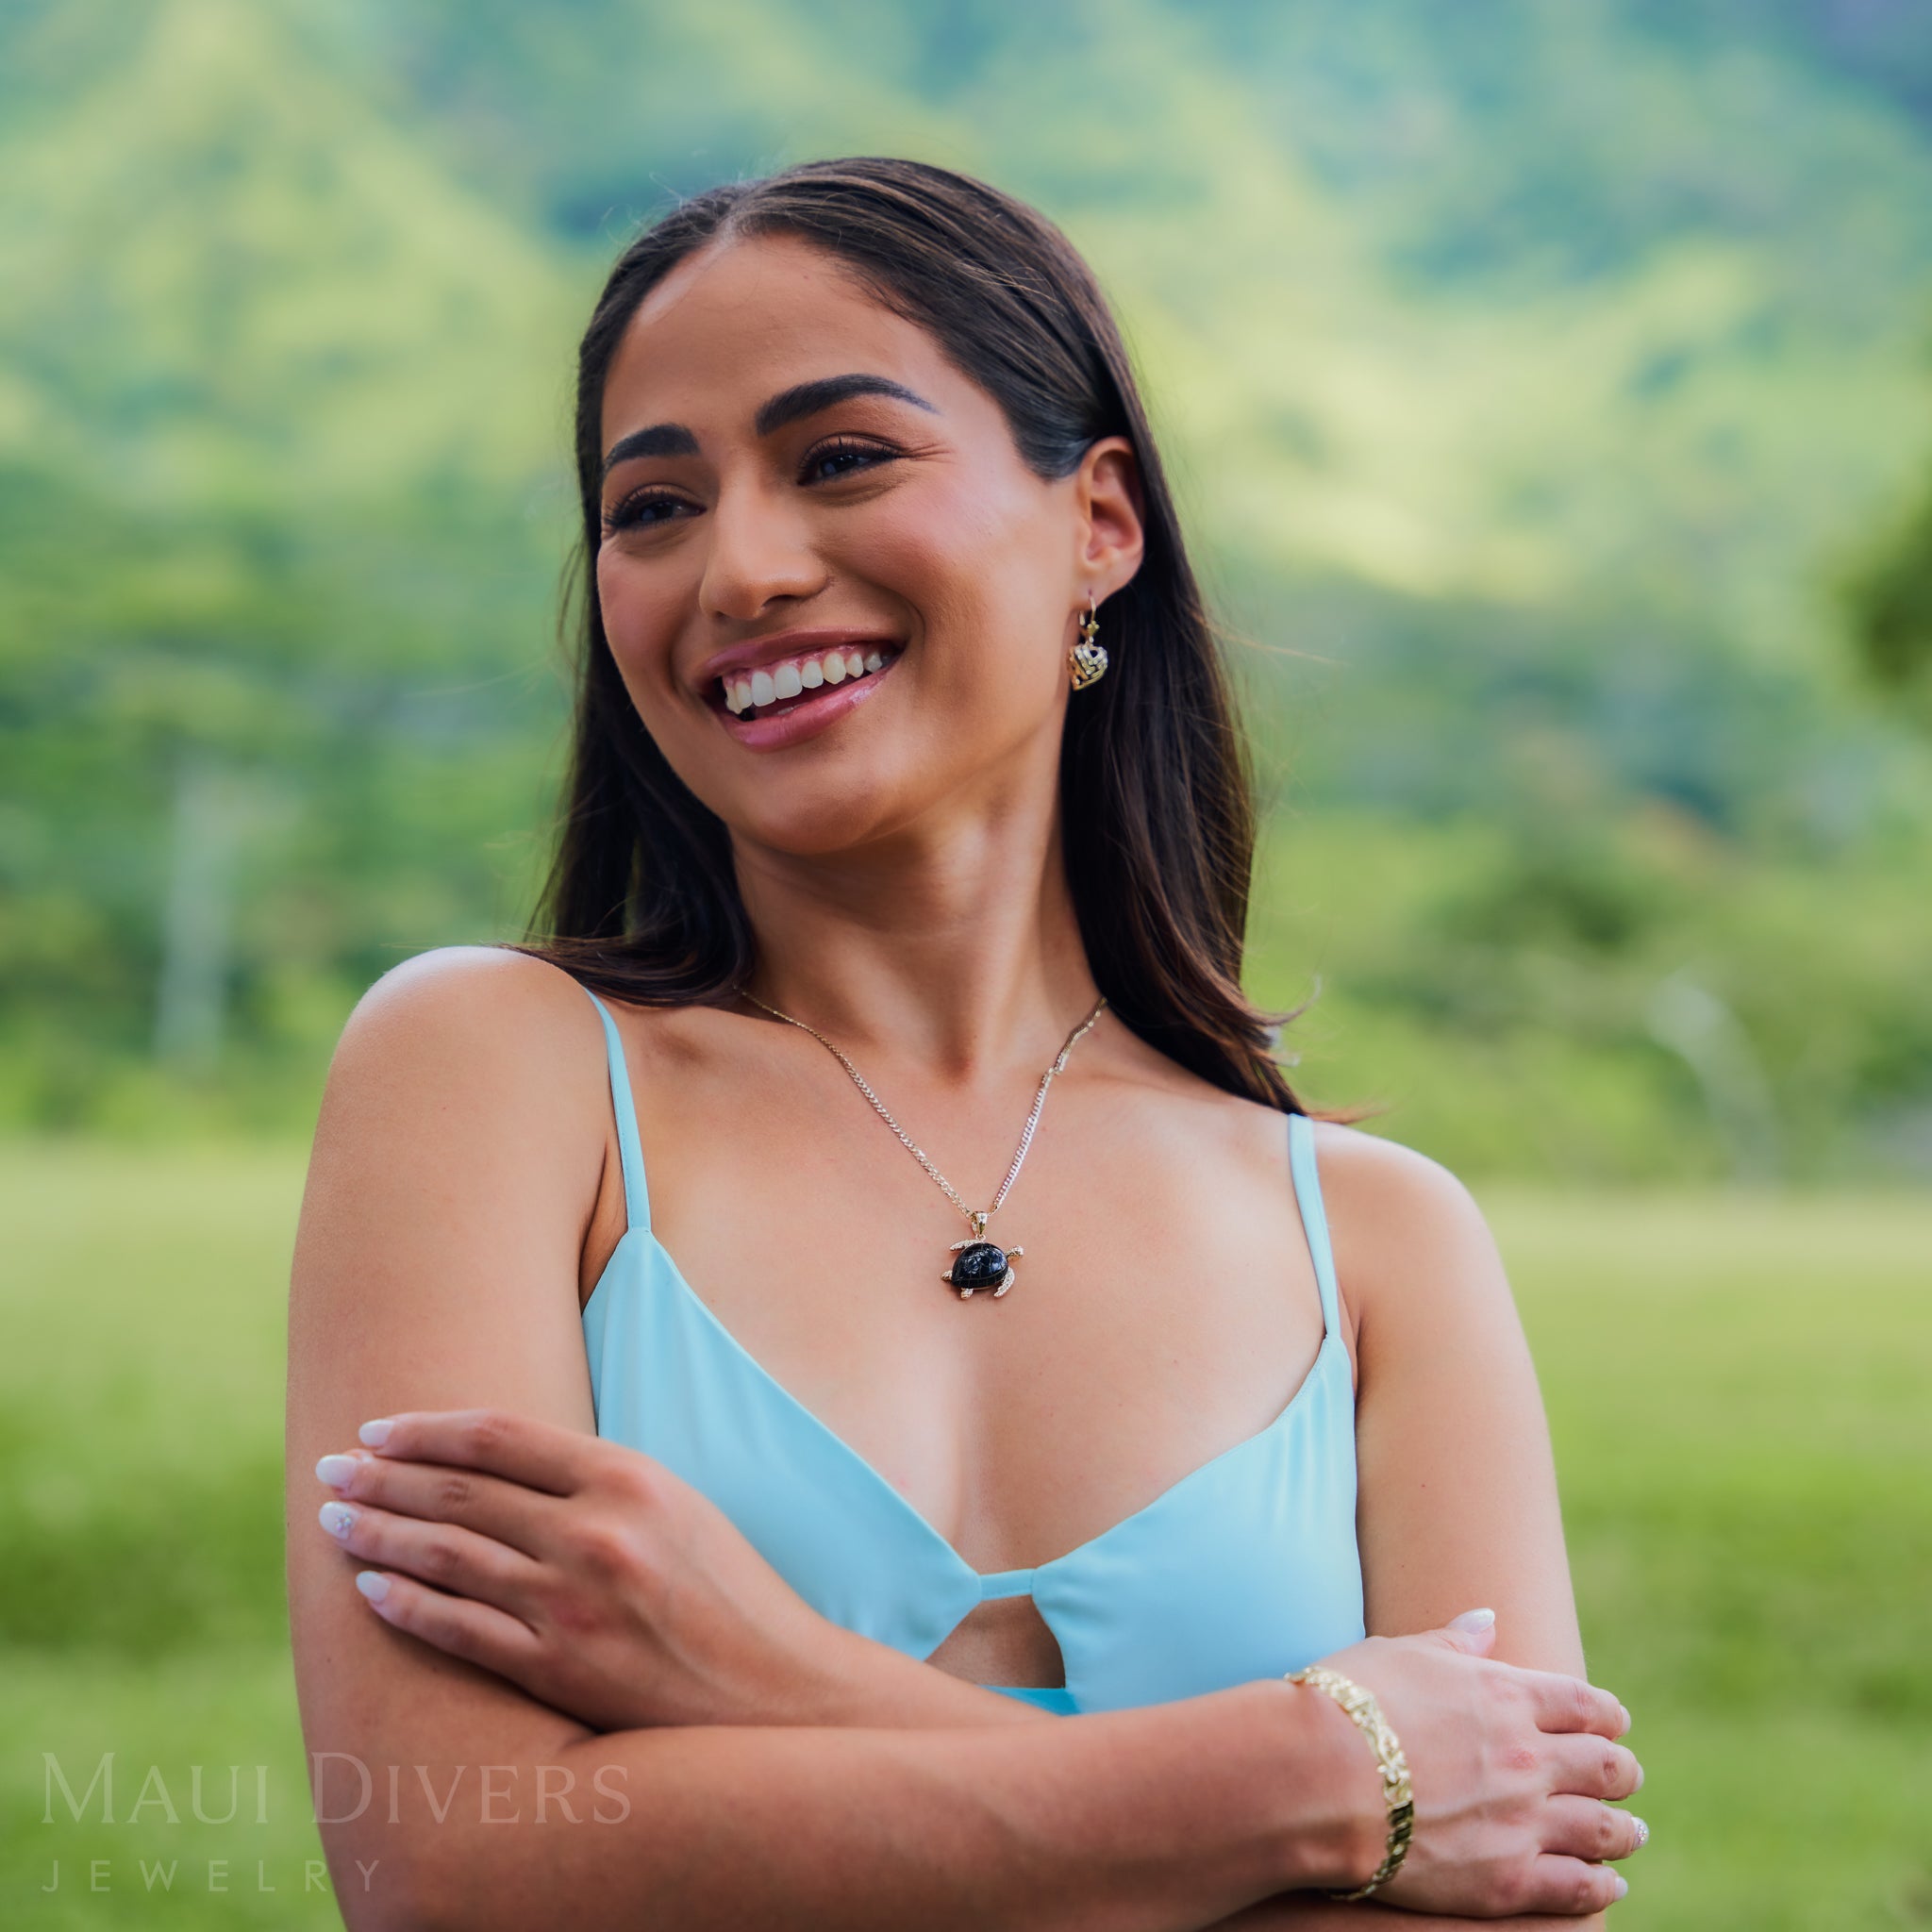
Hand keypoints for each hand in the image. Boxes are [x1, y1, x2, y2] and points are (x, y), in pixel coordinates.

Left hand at [312, 1406, 840, 1731]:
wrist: (775, 1688)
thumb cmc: (728, 1589)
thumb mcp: (677, 1503)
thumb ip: (596, 1479)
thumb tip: (498, 1461)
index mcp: (628, 1477)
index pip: (499, 1437)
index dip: (427, 1428)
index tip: (379, 1428)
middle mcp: (594, 1534)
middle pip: (459, 1492)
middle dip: (382, 1476)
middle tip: (332, 1468)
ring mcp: (571, 1605)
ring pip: (446, 1556)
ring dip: (377, 1533)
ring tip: (334, 1518)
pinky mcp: (558, 1669)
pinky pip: (458, 1629)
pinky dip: (405, 1603)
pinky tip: (370, 1586)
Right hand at [1310, 1613, 1642, 1918]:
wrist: (1319, 1776)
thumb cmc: (1348, 1702)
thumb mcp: (1400, 1653)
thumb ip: (1453, 1640)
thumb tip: (1488, 1617)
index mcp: (1506, 1696)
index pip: (1582, 1704)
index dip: (1607, 1715)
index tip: (1615, 1723)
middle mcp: (1528, 1758)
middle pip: (1605, 1765)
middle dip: (1622, 1771)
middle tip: (1625, 1776)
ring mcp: (1523, 1822)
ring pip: (1603, 1828)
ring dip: (1624, 1829)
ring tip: (1630, 1832)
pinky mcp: (1508, 1880)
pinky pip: (1579, 1887)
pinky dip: (1602, 1884)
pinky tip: (1609, 1883)